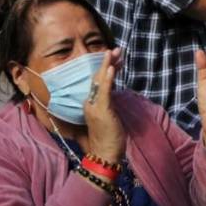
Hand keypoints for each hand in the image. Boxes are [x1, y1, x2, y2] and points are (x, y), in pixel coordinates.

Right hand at [84, 49, 126, 165]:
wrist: (103, 156)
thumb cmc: (106, 140)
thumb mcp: (107, 117)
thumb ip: (107, 104)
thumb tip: (112, 92)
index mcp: (91, 104)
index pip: (99, 82)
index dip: (107, 69)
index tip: (115, 58)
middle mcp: (90, 103)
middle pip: (98, 78)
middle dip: (107, 62)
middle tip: (115, 49)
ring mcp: (94, 106)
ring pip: (100, 82)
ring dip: (107, 65)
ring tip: (113, 52)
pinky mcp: (101, 111)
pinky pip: (104, 92)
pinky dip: (107, 79)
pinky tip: (110, 68)